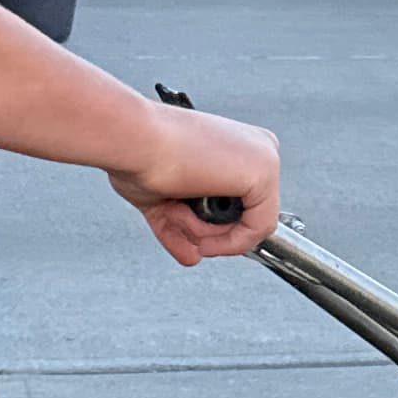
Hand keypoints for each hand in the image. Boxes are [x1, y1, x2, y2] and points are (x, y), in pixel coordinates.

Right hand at [107, 100, 278, 264]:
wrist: (132, 140)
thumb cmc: (139, 156)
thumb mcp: (165, 199)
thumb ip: (183, 226)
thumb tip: (194, 256)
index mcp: (233, 147)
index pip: (240, 202)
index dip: (214, 228)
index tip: (192, 235)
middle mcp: (252, 148)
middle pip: (246, 214)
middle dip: (210, 233)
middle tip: (181, 227)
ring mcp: (263, 158)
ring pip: (250, 224)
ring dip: (211, 237)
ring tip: (180, 217)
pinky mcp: (264, 173)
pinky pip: (258, 229)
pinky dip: (230, 244)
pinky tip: (204, 243)